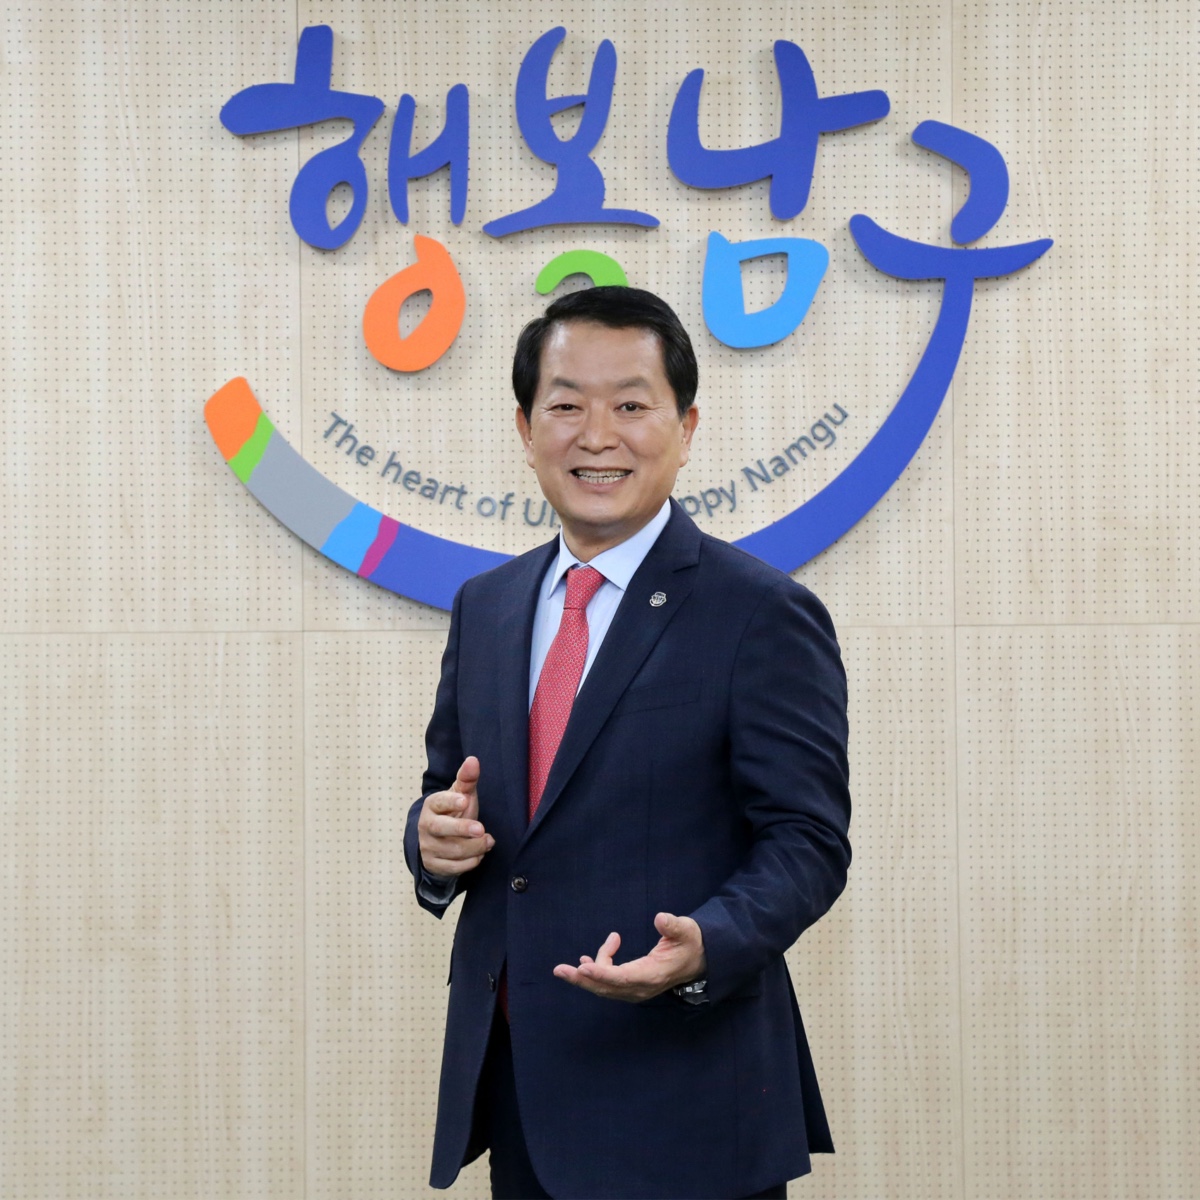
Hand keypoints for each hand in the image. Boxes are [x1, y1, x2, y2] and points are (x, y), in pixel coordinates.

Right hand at [417, 756, 493, 876]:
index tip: (465, 801)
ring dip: (475, 847)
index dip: (451, 802)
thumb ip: (467, 779)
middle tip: (481, 829)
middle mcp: (426, 826)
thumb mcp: (461, 795)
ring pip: (452, 850)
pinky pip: (454, 867)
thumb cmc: (454, 812)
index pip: (438, 802)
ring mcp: (428, 847)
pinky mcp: (434, 864)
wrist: (440, 840)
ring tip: (489, 840)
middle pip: (441, 829)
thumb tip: (473, 760)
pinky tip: (479, 854)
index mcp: (432, 805)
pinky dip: (471, 862)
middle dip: (462, 829)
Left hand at [552, 912, 706, 1002]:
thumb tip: (660, 918)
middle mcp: (642, 987)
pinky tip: (585, 962)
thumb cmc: (690, 942)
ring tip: (566, 966)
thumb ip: (673, 925)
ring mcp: (636, 990)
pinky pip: (609, 985)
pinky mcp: (632, 986)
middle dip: (582, 979)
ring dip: (585, 977)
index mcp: (653, 974)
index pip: (623, 977)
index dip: (602, 973)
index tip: (583, 968)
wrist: (697, 961)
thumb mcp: (686, 930)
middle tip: (559, 969)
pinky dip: (595, 975)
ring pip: (605, 988)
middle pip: (607, 988)